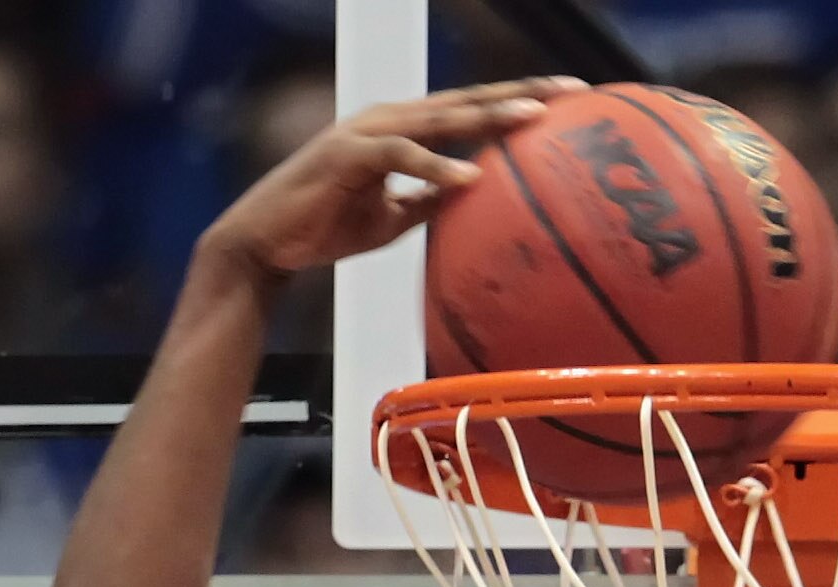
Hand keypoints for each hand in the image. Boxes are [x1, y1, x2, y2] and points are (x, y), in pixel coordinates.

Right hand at [200, 83, 574, 288]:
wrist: (267, 242)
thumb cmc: (326, 227)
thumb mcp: (392, 218)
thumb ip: (429, 202)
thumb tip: (472, 198)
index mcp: (404, 130)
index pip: (469, 110)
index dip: (515, 103)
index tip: (564, 106)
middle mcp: (391, 119)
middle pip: (465, 100)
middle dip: (519, 94)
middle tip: (569, 94)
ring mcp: (368, 132)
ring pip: (439, 118)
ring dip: (487, 117)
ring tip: (533, 120)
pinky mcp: (348, 155)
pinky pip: (401, 156)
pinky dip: (435, 166)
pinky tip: (469, 176)